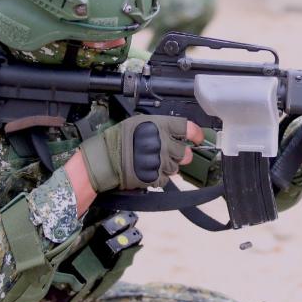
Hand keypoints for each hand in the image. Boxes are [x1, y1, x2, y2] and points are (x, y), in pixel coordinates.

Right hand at [79, 115, 202, 191]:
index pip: (187, 128)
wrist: (104, 160)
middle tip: (166, 153)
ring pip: (175, 167)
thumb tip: (175, 134)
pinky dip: (159, 177)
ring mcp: (160, 161)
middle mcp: (163, 143)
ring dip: (167, 166)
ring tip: (151, 162)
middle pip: (184, 152)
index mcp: (160, 126)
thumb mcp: (138, 123)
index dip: (196, 134)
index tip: (198, 139)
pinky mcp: (155, 177)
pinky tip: (147, 171)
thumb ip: (159, 127)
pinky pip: (165, 179)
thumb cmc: (117, 140)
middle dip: (179, 154)